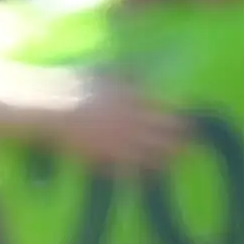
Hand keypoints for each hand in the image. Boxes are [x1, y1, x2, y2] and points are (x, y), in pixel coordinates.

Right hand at [46, 77, 187, 173]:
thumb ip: (126, 76)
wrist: (51, 105)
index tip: (192, 123)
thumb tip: (142, 77)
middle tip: (191, 145)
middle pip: (162, 132)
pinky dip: (145, 168)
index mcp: (131, 96)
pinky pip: (131, 164)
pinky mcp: (105, 154)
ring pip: (150, 150)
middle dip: (179, 139)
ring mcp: (118, 138)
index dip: (181, 119)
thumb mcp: (103, 72)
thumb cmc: (74, 84)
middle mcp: (129, 118)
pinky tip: (155, 171)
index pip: (165, 110)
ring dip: (167, 155)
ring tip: (178, 159)